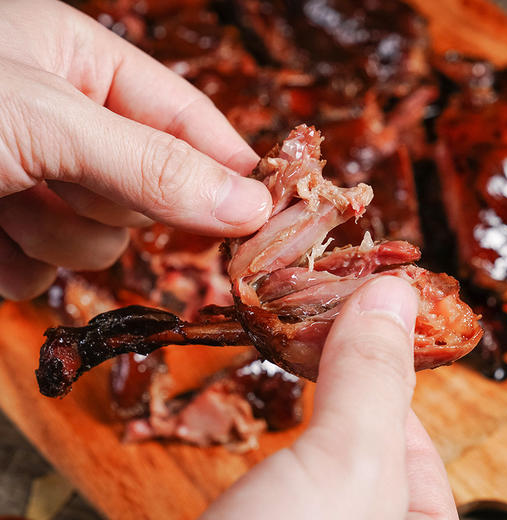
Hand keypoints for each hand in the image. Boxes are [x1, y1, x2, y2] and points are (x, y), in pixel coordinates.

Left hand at [0, 0, 270, 299]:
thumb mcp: (47, 122)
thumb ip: (152, 166)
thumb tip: (250, 206)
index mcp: (80, 65)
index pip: (185, 116)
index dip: (226, 161)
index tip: (267, 206)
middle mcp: (66, 125)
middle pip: (146, 190)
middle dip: (108, 201)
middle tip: (59, 182)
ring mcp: (38, 184)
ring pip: (100, 241)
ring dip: (57, 236)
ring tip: (3, 207)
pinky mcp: (11, 237)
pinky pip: (50, 272)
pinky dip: (21, 267)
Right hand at [202, 276, 457, 519]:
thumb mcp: (347, 467)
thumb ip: (371, 381)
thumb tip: (395, 293)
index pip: (419, 439)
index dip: (393, 369)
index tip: (363, 315)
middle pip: (368, 437)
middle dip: (346, 372)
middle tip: (324, 313)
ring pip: (321, 446)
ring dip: (310, 387)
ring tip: (298, 334)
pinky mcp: (263, 518)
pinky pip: (283, 462)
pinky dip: (280, 418)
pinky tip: (272, 388)